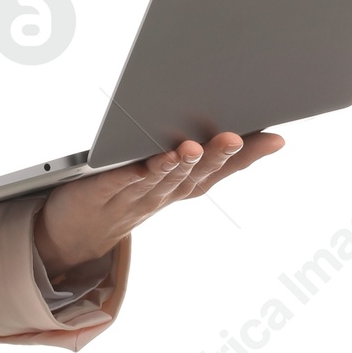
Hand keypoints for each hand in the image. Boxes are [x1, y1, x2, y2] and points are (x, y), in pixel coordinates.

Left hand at [32, 130, 285, 282]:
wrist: (76, 232)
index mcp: (181, 187)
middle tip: (233, 137)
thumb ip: (197, 152)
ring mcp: (131, 196)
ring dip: (175, 165)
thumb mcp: (167, 175)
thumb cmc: (127, 193)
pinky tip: (141, 161)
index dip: (248, 157)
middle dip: (215, 156)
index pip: (220, 171)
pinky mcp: (98, 193)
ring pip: (159, 180)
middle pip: (193, 175)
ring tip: (189, 147)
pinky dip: (130, 172)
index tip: (275, 137)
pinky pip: (117, 181)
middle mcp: (162, 193)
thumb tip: (232, 120)